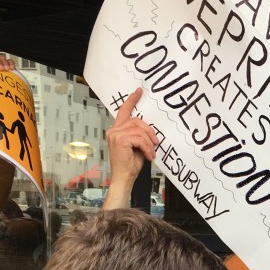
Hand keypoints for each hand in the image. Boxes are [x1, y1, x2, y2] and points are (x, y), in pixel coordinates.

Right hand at [104, 88, 159, 208]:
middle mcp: (114, 130)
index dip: (132, 100)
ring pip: (139, 130)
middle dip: (150, 131)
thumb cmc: (130, 165)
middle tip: (156, 143)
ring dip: (149, 142)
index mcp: (117, 130)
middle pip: (136, 121)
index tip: (139, 91)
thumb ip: (140, 135)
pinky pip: (139, 138)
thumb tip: (151, 129)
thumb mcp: (137, 146)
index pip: (124, 111)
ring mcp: (115, 134)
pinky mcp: (119, 140)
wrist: (123, 178)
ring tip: (152, 152)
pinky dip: (147, 147)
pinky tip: (149, 156)